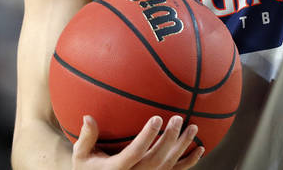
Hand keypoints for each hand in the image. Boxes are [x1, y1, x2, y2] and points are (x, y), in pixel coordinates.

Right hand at [72, 115, 203, 169]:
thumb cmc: (88, 168)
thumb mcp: (82, 155)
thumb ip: (86, 137)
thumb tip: (87, 117)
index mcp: (117, 169)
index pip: (134, 153)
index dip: (147, 137)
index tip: (157, 118)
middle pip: (156, 159)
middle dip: (169, 139)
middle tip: (178, 118)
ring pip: (168, 166)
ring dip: (183, 147)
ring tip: (193, 127)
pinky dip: (189, 162)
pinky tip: (201, 149)